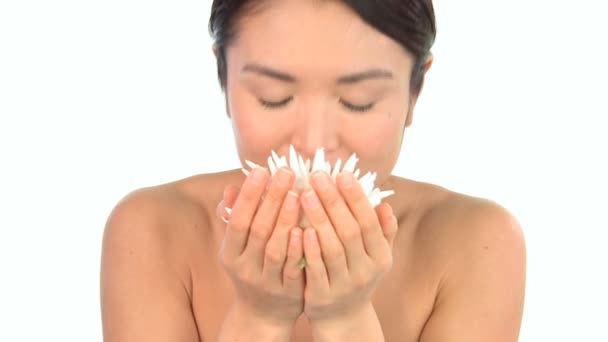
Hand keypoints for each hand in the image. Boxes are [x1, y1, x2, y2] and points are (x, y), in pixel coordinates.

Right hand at [217, 167, 305, 327]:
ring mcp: (266, 281)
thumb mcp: (238, 247)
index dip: (249, 195)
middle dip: (272, 199)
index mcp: (230, 254)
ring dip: (286, 219)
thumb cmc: (252, 268)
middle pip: (258, 230)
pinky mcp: (287, 291)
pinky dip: (299, 247)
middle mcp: (245, 268)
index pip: (238, 220)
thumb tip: (231, 188)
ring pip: (275, 248)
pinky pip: (293, 268)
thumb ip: (235, 218)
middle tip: (286, 172)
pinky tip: (309, 226)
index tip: (262, 169)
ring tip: (298, 193)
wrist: (263, 314)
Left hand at [299, 171, 397, 323]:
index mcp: (380, 256)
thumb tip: (384, 204)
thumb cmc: (357, 275)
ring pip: (332, 248)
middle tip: (318, 176)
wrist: (343, 318)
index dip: (356, 197)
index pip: (369, 222)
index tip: (342, 173)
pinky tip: (300, 228)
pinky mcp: (323, 295)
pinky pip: (316, 269)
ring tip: (305, 194)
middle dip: (334, 201)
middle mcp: (366, 271)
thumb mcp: (376, 256)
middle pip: (350, 231)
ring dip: (319, 219)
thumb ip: (382, 231)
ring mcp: (344, 285)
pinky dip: (309, 249)